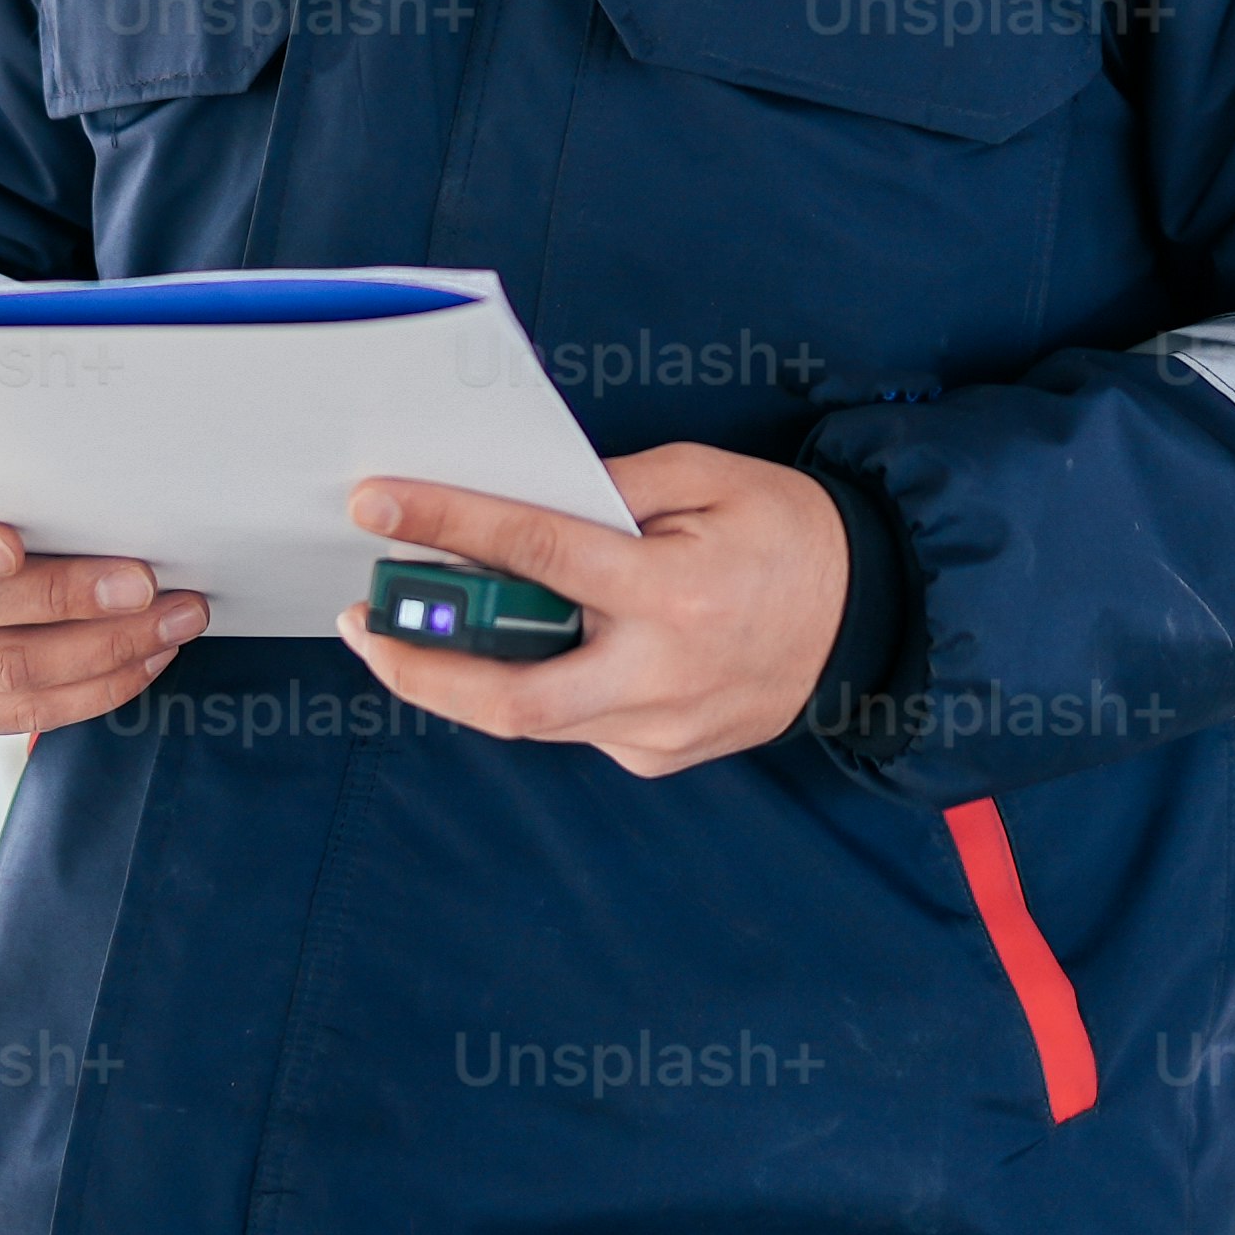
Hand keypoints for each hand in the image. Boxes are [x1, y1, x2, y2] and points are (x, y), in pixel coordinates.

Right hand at [0, 480, 203, 735]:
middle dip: (66, 599)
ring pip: (8, 672)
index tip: (11, 548)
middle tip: (143, 584)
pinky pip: (28, 714)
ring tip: (172, 621)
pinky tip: (147, 657)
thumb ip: (10, 480)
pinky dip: (98, 688)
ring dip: (104, 648)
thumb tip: (103, 487)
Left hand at [336, 445, 851, 777]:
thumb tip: (518, 499)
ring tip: (413, 635)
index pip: (534, 554)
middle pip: (508, 695)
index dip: (445, 526)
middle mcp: (660, 673)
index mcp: (671, 590)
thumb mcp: (708, 477)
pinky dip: (539, 685)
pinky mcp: (660, 757)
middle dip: (419, 668)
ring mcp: (660, 729)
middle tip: (362, 627)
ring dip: (464, 678)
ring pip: (533, 717)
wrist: (872, 617)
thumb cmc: (789, 533)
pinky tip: (531, 651)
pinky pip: (576, 723)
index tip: (377, 505)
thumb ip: (611, 488)